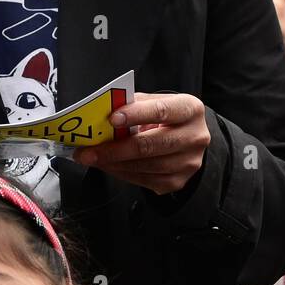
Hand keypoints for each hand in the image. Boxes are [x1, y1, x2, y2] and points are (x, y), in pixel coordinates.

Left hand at [71, 92, 210, 195]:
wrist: (188, 138)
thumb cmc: (168, 117)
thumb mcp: (156, 102)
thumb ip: (134, 105)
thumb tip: (103, 113)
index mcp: (190, 110)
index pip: (161, 111)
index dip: (135, 114)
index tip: (111, 119)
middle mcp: (194, 138)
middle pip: (151, 145)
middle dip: (115, 149)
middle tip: (89, 151)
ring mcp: (188, 163)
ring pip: (145, 167)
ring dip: (114, 164)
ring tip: (93, 158)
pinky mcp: (177, 182)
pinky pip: (144, 181)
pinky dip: (122, 173)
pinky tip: (109, 166)